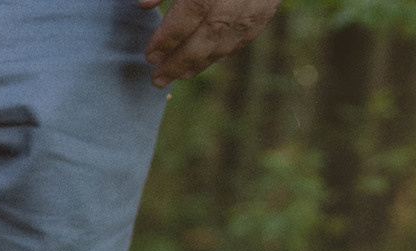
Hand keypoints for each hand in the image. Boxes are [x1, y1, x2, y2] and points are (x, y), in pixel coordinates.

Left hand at [140, 0, 281, 88]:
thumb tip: (144, 5)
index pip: (194, 9)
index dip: (170, 36)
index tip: (150, 56)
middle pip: (212, 30)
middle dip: (182, 59)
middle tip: (158, 78)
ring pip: (232, 36)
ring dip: (203, 61)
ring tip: (179, 75)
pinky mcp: (271, 2)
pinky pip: (250, 31)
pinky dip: (228, 49)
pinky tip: (208, 59)